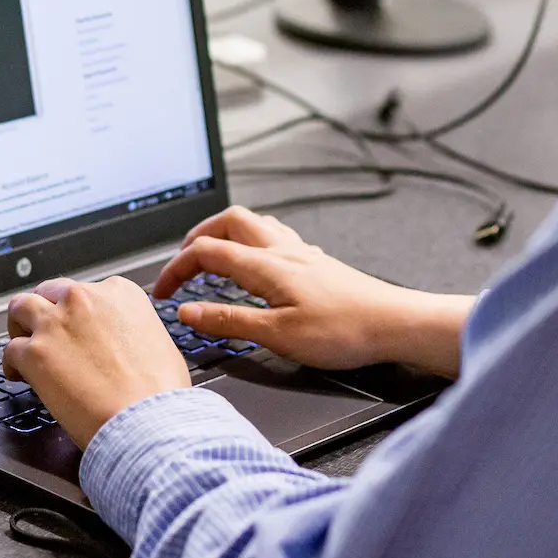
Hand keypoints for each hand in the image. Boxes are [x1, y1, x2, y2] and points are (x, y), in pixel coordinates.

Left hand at [1, 277, 190, 447]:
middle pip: (50, 293)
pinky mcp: (34, 352)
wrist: (145, 421)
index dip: (78, 312)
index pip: (87, 291)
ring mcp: (56, 323)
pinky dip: (10, 363)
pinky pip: (9, 350)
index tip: (77, 327)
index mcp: (120, 294)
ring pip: (20, 308)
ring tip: (22, 342)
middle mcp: (85, 299)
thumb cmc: (158, 392)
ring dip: (20, 325)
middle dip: (47, 312)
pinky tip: (18, 375)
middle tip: (48, 333)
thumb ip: (134, 331)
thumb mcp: (160, 343)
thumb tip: (126, 344)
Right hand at [154, 207, 473, 376]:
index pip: (207, 252)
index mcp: (267, 265)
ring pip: (255, 225)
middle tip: (182, 262)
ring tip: (213, 256)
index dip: (176, 268)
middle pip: (230, 221)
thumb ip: (229, 321)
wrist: (394, 324)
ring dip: (227, 234)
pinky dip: (254, 244)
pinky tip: (259, 265)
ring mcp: (303, 254)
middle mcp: (284, 251)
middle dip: (198, 236)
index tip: (163, 291)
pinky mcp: (317, 263)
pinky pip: (277, 238)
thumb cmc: (346, 331)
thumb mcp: (277, 336)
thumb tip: (188, 311)